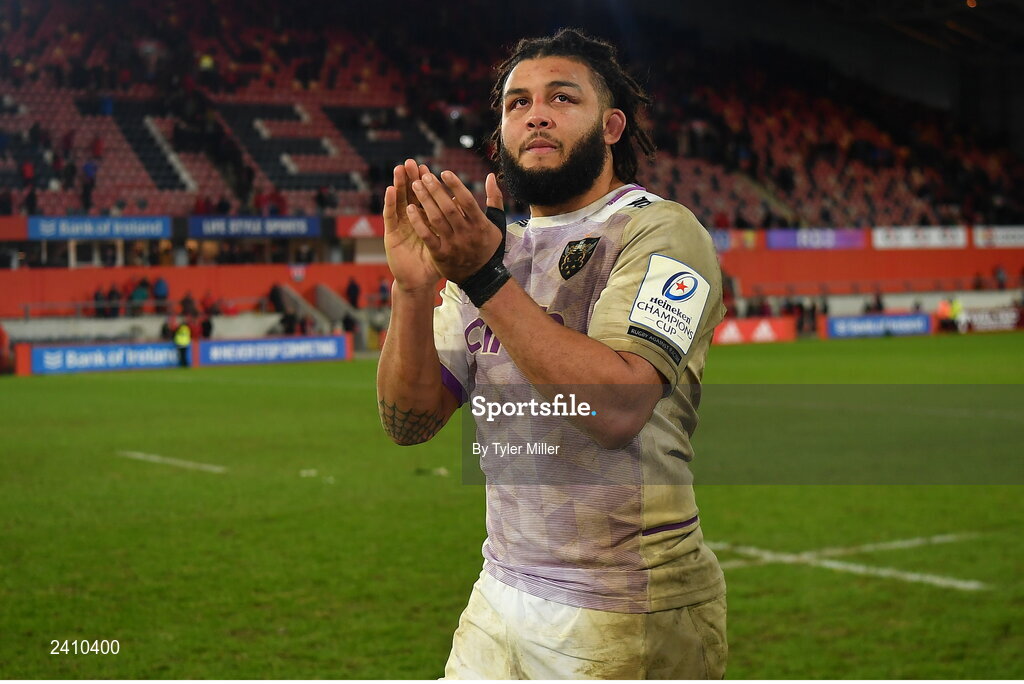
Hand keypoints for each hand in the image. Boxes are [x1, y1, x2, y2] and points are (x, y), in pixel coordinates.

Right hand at [382, 159, 441, 293]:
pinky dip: (389, 203)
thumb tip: (461, 202)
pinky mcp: (391, 235)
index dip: (427, 183)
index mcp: (425, 219)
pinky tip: (389, 190)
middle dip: (412, 178)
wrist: (419, 282)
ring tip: (400, 168)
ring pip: (399, 201)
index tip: (429, 169)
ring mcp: (400, 226)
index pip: (426, 197)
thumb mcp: (448, 242)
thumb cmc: (436, 263)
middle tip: (413, 162)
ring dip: (399, 184)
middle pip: (410, 195)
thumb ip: (454, 224)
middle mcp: (411, 220)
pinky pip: (390, 217)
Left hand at [407, 170, 503, 283]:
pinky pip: (427, 236)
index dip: (455, 185)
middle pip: (449, 208)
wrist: (482, 277)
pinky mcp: (440, 255)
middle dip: (435, 190)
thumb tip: (489, 176)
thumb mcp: (497, 224)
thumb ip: (494, 199)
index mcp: (480, 224)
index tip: (444, 173)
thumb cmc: (488, 247)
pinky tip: (410, 208)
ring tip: (415, 185)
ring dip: (425, 201)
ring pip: (436, 219)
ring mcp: (453, 245)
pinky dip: (418, 222)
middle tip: (424, 176)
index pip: (467, 201)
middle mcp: (466, 234)